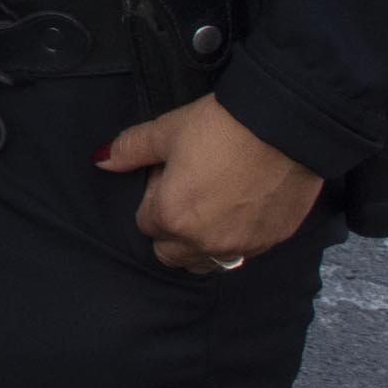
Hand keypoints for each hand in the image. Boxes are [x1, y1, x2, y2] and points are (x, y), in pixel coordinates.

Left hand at [96, 94, 322, 271]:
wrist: (286, 125)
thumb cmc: (222, 126)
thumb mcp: (167, 131)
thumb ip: (130, 150)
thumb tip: (101, 159)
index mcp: (172, 217)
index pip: (146, 223)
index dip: (156, 196)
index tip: (171, 173)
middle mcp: (205, 241)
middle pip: (171, 253)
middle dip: (171, 228)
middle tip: (190, 190)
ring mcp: (241, 245)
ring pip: (206, 262)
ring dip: (200, 242)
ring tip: (214, 203)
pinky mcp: (272, 241)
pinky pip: (243, 253)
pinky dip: (235, 239)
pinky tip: (241, 207)